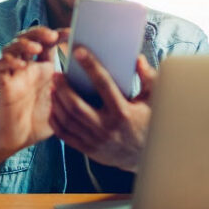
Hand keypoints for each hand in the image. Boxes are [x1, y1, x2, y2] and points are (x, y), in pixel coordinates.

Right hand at [0, 27, 65, 152]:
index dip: (58, 34)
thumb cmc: (42, 121)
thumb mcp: (64, 103)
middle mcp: (28, 67)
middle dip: (38, 32)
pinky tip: (21, 65)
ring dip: (23, 44)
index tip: (72, 33)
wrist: (19, 139)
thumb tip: (101, 82)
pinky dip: (8, 61)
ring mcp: (14, 74)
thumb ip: (76, 91)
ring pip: (11, 47)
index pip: (48, 43)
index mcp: (43, 69)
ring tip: (36, 49)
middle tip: (51, 36)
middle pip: (28, 38)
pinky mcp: (3, 84)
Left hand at [49, 48, 155, 171]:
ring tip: (53, 87)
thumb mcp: (155, 99)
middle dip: (63, 87)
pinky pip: (65, 135)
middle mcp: (108, 128)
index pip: (103, 84)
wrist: (146, 157)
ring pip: (68, 120)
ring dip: (57, 102)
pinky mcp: (89, 150)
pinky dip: (56, 120)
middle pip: (76, 105)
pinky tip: (54, 107)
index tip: (78, 51)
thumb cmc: (150, 122)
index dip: (90, 65)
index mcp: (124, 112)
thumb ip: (148, 77)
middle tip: (56, 73)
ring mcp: (96, 141)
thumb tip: (136, 58)